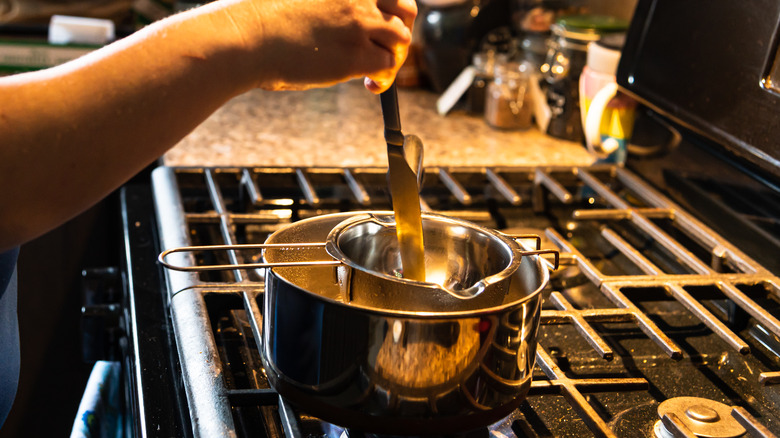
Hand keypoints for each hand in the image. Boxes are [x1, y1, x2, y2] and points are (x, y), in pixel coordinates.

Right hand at [226, 0, 415, 92]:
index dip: (391, 9)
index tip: (382, 24)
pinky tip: (368, 85)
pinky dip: (383, 79)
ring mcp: (359, 24)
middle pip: (406, 9)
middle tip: (386, 49)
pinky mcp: (356, 55)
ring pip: (401, 40)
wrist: (249, 37)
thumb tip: (352, 30)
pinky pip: (388, 67)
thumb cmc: (265, 18)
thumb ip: (335, 5)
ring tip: (373, 71)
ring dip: (392, 57)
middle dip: (400, 30)